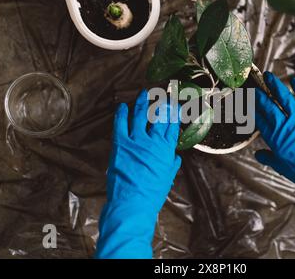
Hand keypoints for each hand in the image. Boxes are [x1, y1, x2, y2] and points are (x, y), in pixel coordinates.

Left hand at [96, 90, 180, 258]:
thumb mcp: (167, 178)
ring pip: (140, 115)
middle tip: (161, 93)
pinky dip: (121, 113)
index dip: (174, 111)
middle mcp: (152, 141)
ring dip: (142, 102)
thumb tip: (173, 157)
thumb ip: (171, 163)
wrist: (132, 203)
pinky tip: (122, 106)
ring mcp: (135, 140)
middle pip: (158, 115)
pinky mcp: (120, 144)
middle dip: (160, 102)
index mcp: (166, 149)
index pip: (172, 124)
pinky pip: (120, 124)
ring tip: (143, 93)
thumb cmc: (152, 193)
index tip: (175, 103)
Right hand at [255, 72, 294, 239]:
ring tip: (269, 76)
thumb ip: (268, 158)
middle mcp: (285, 126)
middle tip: (255, 86)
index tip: (248, 101)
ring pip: (285, 97)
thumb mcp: (282, 168)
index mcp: (274, 138)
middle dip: (260, 94)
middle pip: (268, 105)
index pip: (259, 119)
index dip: (252, 108)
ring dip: (276, 85)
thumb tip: (259, 154)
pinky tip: (294, 80)